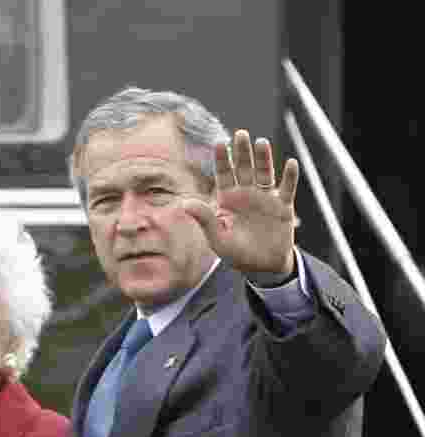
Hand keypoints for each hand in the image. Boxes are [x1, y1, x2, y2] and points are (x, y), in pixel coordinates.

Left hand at [184, 130, 299, 280]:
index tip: (218, 143)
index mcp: (227, 199)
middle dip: (242, 151)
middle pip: (244, 168)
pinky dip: (289, 177)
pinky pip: (286, 188)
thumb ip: (204, 218)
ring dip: (264, 158)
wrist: (261, 267)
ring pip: (264, 173)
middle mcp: (246, 194)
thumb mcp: (217, 238)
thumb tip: (183, 203)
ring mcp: (265, 198)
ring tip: (261, 142)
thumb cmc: (236, 253)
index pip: (223, 174)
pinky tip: (290, 164)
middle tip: (240, 134)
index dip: (221, 159)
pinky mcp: (283, 207)